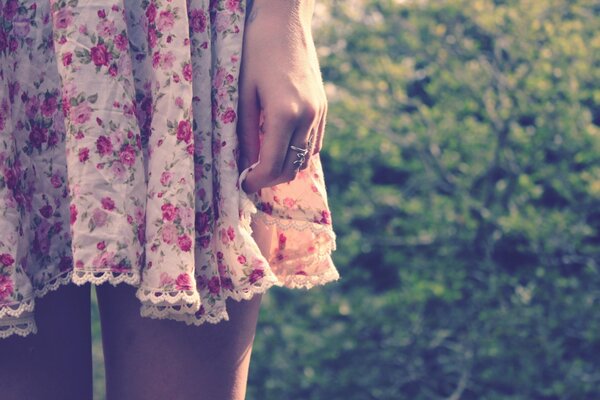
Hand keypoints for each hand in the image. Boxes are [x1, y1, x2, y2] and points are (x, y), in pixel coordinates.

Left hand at [236, 0, 327, 193]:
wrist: (285, 21)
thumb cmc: (256, 52)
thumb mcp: (243, 93)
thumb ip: (245, 133)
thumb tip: (246, 164)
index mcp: (284, 114)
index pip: (272, 164)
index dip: (256, 181)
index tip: (243, 185)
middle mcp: (307, 117)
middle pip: (292, 167)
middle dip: (271, 179)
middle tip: (251, 178)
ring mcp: (319, 113)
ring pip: (305, 158)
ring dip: (285, 167)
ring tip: (263, 164)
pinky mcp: (323, 107)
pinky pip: (313, 143)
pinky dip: (297, 152)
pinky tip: (280, 146)